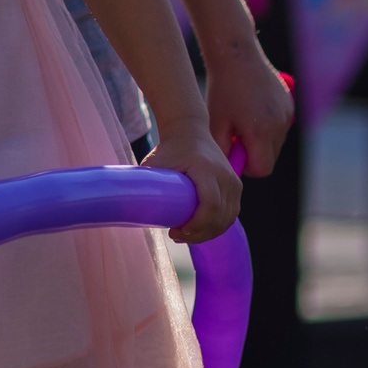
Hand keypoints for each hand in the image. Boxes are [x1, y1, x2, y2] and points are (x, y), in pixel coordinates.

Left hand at [142, 128, 240, 244]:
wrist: (190, 131)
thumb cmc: (170, 148)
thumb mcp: (156, 162)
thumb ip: (147, 183)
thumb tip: (132, 208)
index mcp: (207, 169)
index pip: (210, 205)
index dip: (196, 225)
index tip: (176, 231)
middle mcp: (225, 176)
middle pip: (219, 217)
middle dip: (198, 234)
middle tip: (175, 235)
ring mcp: (234, 183)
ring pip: (226, 219)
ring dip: (207, 233)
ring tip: (184, 234)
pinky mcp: (236, 188)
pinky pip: (230, 215)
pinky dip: (216, 227)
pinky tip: (198, 230)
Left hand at [203, 39, 294, 176]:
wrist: (236, 56)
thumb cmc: (222, 90)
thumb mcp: (217, 123)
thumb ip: (224, 151)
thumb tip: (229, 170)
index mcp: (260, 132)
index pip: (262, 169)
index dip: (248, 167)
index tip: (235, 153)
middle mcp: (278, 125)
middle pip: (270, 158)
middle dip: (255, 154)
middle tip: (236, 137)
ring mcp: (287, 115)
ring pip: (276, 143)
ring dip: (262, 140)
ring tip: (243, 121)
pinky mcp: (289, 106)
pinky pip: (280, 127)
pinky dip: (268, 126)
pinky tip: (253, 110)